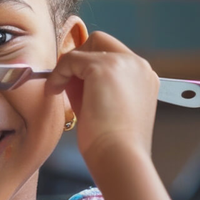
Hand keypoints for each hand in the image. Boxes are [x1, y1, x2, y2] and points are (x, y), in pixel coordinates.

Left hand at [45, 31, 158, 163]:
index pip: (113, 55)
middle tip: (65, 84)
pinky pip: (71, 59)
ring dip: (69, 66)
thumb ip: (95, 87)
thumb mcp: (108, 109)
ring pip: (86, 46)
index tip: (75, 86)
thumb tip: (70, 73)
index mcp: (144, 77)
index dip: (90, 65)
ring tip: (59, 89)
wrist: (120, 157)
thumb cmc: (113, 145)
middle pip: (101, 41)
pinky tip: (54, 90)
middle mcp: (139, 65)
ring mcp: (124, 63)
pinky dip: (59, 73)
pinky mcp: (105, 67)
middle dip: (80, 58)